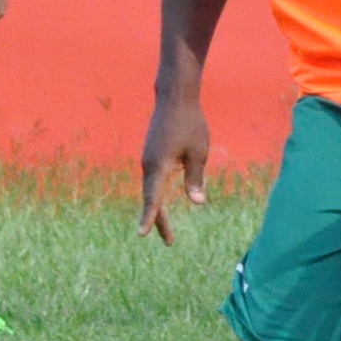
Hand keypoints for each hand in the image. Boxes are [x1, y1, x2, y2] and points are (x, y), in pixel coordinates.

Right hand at [138, 94, 208, 243]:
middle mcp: (149, 165)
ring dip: (157, 209)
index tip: (143, 234)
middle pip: (152, 198)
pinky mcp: (151, 154)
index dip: (150, 218)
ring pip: (151, 190)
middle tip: (170, 242)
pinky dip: (156, 195)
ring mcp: (148, 159)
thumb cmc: (190, 123)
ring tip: (166, 229)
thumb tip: (197, 202)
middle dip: (158, 221)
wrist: (175, 98)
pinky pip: (152, 180)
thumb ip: (195, 178)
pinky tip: (162, 202)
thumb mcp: (198, 153)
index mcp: (159, 166)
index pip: (154, 198)